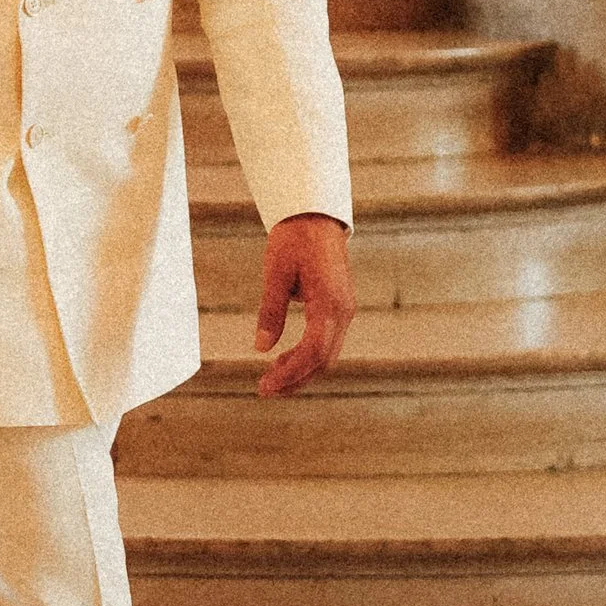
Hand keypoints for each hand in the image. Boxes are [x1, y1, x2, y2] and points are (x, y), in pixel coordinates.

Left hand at [253, 214, 354, 395]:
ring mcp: (344, 311)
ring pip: (327, 354)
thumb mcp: (275, 273)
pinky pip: (327, 342)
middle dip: (295, 379)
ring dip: (301, 370)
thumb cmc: (294, 240)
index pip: (312, 351)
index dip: (289, 373)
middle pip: (323, 360)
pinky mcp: (340, 308)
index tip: (265, 386)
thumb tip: (261, 347)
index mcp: (329, 303)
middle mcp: (343, 312)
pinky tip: (284, 359)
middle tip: (264, 389)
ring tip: (270, 377)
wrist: (316, 216)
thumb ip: (270, 311)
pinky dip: (307, 356)